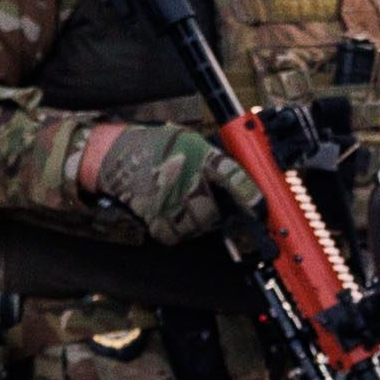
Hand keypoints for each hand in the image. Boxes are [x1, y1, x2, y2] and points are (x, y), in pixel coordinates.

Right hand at [73, 116, 254, 231]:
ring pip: (198, 227)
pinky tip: (168, 212)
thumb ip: (214, 161)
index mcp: (202, 157)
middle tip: (204, 202)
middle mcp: (188, 180)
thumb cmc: (158, 147)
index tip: (260, 209)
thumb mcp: (191, 142)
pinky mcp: (156, 219)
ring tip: (182, 203)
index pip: (233, 177)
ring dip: (196, 222)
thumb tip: (239, 183)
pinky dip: (176, 230)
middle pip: (215, 214)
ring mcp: (171, 202)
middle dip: (215, 213)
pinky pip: (177, 236)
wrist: (118, 154)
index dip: (250, 195)